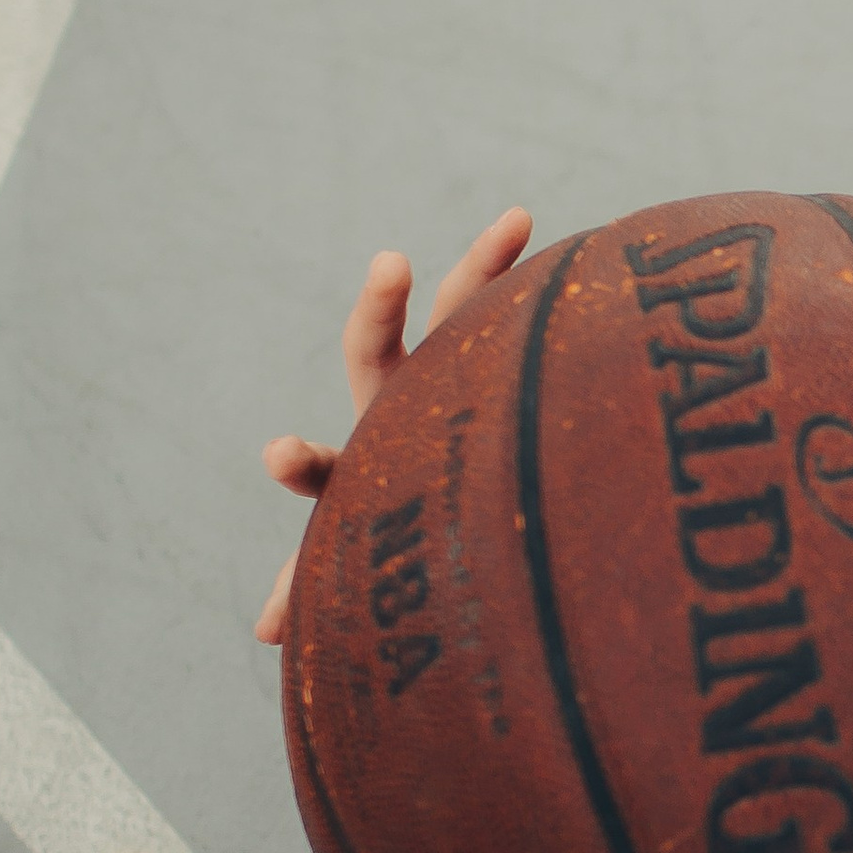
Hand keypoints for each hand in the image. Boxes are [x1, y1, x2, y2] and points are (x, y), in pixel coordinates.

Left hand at [254, 211, 531, 643]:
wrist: (476, 511)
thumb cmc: (422, 542)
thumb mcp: (379, 562)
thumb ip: (324, 590)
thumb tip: (262, 632)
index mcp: (367, 462)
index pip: (326, 465)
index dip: (303, 460)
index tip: (282, 453)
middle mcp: (401, 405)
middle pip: (379, 351)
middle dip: (378, 309)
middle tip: (390, 263)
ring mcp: (455, 376)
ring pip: (462, 313)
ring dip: (486, 265)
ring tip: (520, 219)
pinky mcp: (503, 361)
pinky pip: (524, 318)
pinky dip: (550, 286)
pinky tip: (590, 254)